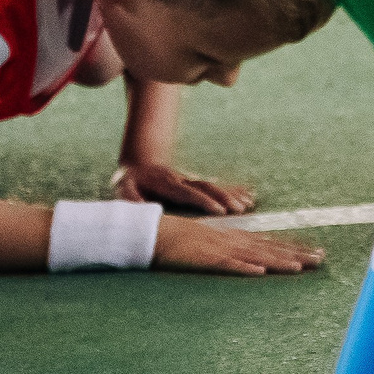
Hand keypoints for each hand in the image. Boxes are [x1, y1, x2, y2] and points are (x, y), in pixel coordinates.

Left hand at [114, 160, 256, 216]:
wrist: (138, 163)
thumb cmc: (130, 182)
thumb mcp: (124, 189)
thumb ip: (131, 199)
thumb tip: (138, 208)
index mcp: (166, 184)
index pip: (188, 193)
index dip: (204, 201)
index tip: (219, 210)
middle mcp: (183, 180)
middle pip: (207, 188)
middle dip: (224, 198)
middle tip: (240, 209)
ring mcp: (191, 179)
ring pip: (214, 186)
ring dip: (232, 194)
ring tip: (249, 203)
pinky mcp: (196, 182)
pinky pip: (217, 186)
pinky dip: (234, 190)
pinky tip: (249, 195)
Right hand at [153, 219, 325, 276]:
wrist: (157, 232)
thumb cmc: (184, 240)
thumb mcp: (214, 244)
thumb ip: (232, 250)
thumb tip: (252, 261)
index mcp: (238, 238)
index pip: (272, 244)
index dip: (295, 248)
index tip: (317, 253)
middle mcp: (235, 241)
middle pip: (271, 249)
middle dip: (297, 254)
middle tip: (322, 259)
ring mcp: (222, 249)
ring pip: (256, 256)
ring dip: (278, 262)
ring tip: (300, 266)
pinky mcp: (207, 259)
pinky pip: (228, 264)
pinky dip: (243, 268)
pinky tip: (259, 272)